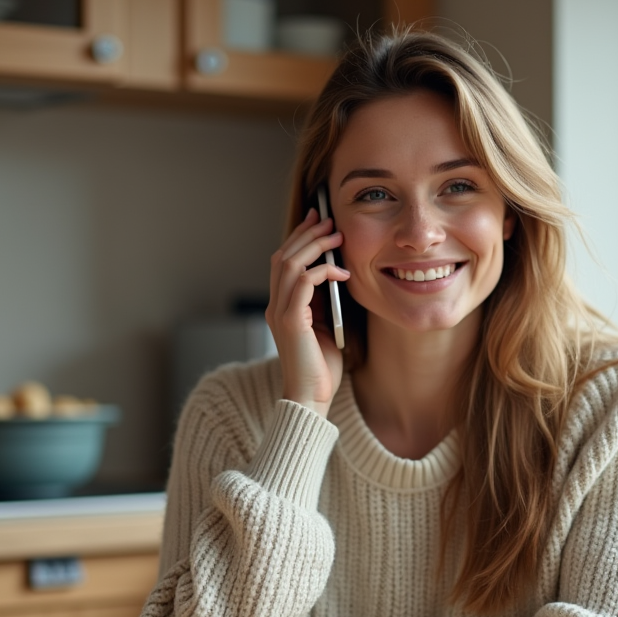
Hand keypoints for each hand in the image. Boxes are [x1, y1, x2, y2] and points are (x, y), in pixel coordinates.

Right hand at [266, 208, 350, 417]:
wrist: (311, 397)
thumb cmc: (320, 367)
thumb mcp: (324, 326)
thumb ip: (324, 301)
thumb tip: (337, 274)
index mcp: (281, 307)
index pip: (283, 262)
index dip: (299, 238)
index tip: (318, 221)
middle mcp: (275, 306)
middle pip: (283, 256)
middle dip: (306, 234)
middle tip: (328, 219)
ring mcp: (279, 313)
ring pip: (289, 264)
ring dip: (314, 246)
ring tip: (336, 236)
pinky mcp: (290, 321)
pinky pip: (303, 283)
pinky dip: (323, 271)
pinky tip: (342, 272)